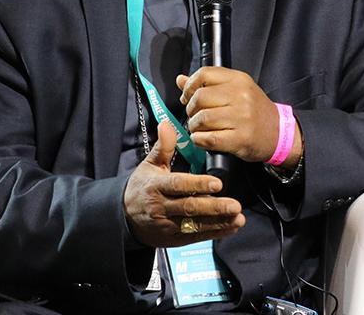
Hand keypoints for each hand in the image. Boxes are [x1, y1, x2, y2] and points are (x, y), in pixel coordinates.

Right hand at [123, 121, 244, 246]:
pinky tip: (231, 227)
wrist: (125, 215)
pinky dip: (216, 233)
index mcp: (156, 186)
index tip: (217, 183)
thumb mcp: (149, 164)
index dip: (197, 185)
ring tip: (238, 217)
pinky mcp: (174, 239)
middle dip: (214, 207)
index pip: (178, 185)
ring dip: (219, 222)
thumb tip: (166, 124)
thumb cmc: (142, 186)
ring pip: (195, 225)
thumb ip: (163, 146)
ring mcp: (168, 225)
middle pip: (189, 207)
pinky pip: (196, 237)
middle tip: (234, 204)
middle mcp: (162, 207)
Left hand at [177, 67, 302, 167]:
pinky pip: (208, 138)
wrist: (279, 133)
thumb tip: (180, 79)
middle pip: (199, 97)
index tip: (188, 96)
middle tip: (194, 115)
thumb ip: (208, 84)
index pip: (204, 74)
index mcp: (239, 80)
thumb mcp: (236, 90)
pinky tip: (202, 139)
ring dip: (194, 126)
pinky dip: (199, 140)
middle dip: (190, 109)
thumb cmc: (254, 111)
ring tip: (198, 128)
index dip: (190, 86)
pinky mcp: (240, 138)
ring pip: (202, 118)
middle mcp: (241, 96)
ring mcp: (241, 118)